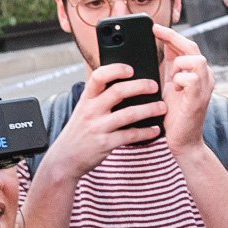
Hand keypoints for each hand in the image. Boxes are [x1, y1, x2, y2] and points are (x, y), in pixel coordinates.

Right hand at [34, 62, 167, 183]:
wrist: (65, 159)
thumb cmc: (79, 132)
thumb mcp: (83, 110)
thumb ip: (99, 98)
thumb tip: (123, 84)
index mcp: (86, 99)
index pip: (98, 76)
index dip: (116, 70)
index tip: (131, 69)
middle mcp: (91, 111)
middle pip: (118, 92)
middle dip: (140, 86)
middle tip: (155, 86)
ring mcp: (98, 128)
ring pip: (128, 114)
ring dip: (149, 109)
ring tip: (162, 107)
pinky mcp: (105, 144)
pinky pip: (130, 135)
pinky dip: (146, 132)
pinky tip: (155, 130)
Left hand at [154, 25, 217, 156]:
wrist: (182, 141)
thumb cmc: (175, 115)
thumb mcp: (171, 85)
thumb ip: (171, 67)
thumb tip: (161, 45)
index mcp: (197, 73)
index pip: (187, 46)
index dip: (172, 34)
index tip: (154, 27)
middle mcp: (205, 77)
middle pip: (192, 47)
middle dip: (173, 37)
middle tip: (155, 31)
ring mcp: (205, 87)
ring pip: (195, 59)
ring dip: (178, 65)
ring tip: (173, 81)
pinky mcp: (199, 98)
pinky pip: (191, 77)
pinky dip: (180, 79)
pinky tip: (176, 89)